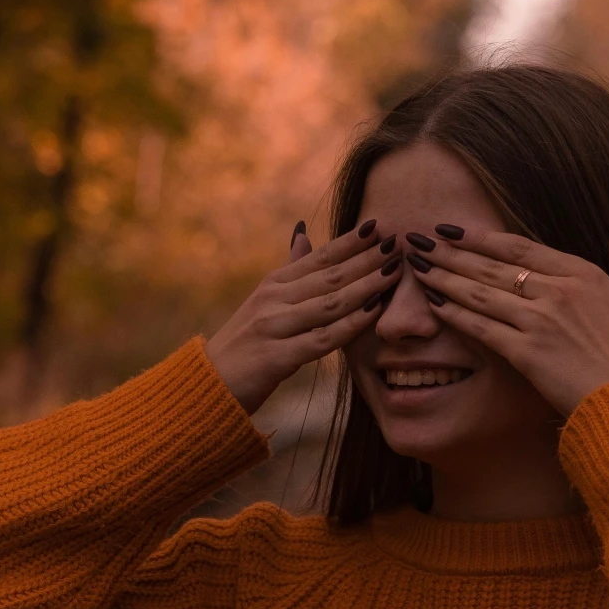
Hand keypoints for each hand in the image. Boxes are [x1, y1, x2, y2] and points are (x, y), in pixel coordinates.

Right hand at [205, 220, 399, 413]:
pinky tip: (374, 313)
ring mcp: (274, 327)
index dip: (350, 242)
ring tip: (394, 272)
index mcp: (274, 283)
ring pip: (329, 303)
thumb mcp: (264, 300)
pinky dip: (350, 325)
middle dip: (366, 259)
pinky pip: (322, 339)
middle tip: (397, 243)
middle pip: (329, 276)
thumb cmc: (246, 342)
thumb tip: (303, 232)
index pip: (320, 257)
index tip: (379, 225)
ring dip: (365, 286)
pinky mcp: (277, 357)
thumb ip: (290, 269)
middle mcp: (273, 300)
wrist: (211, 383)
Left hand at [413, 222, 608, 416]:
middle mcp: (557, 291)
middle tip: (418, 241)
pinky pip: (481, 327)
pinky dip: (454, 313)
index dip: (481, 237)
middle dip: (450, 251)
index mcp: (584, 274)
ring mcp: (539, 321)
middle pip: (491, 265)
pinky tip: (432, 303)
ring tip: (416, 266)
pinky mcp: (526, 353)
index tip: (453, 229)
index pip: (520, 247)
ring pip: (479, 292)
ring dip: (443, 276)